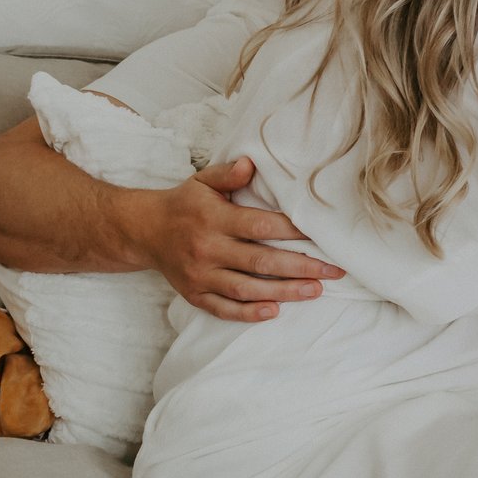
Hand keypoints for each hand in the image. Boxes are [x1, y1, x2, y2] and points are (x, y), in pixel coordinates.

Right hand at [120, 157, 339, 321]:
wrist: (143, 230)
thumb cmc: (184, 204)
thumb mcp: (202, 181)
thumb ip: (228, 174)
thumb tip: (251, 164)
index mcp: (213, 218)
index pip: (260, 226)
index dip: (293, 231)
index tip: (322, 235)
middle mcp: (207, 248)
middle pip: (260, 261)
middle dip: (301, 267)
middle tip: (333, 270)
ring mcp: (200, 275)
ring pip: (246, 289)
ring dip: (283, 292)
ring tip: (316, 290)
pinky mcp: (194, 295)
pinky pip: (223, 309)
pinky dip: (248, 313)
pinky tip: (274, 312)